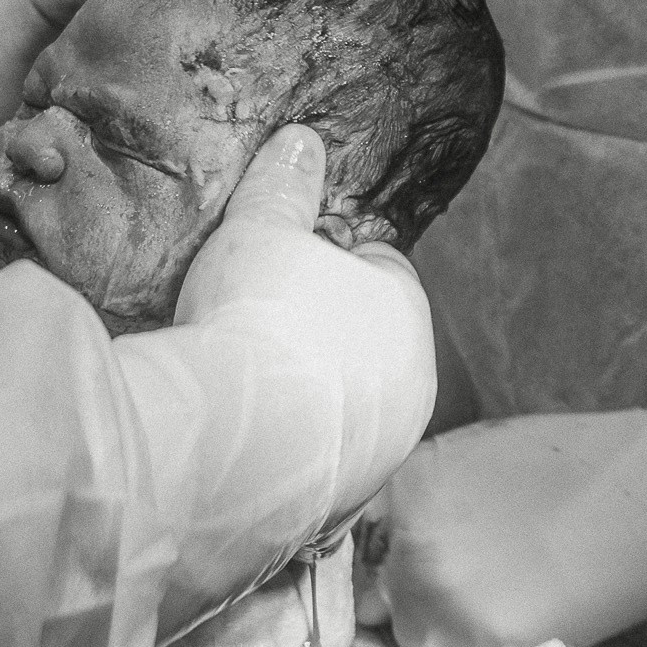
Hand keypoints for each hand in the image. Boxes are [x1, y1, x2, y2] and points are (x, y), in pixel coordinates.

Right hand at [177, 126, 438, 516]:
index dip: (330, 262)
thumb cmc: (258, 320)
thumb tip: (301, 140)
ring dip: (304, 396)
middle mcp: (412, 386)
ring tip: (241, 384)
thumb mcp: (259, 230)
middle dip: (320, 333)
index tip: (285, 266)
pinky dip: (287, 450)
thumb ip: (282, 186)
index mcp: (405, 312)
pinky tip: (241, 437)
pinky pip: (316, 464)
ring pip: (344, 408)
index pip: (380, 271)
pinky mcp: (342, 505)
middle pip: (365, 343)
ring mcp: (382, 452)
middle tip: (255, 323)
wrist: (234, 444)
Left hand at [354, 410, 646, 646]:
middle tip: (472, 590)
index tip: (410, 574)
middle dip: (415, 602)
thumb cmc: (571, 463)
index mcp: (400, 492)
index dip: (385, 565)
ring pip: (420, 643)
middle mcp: (408, 550)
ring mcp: (444, 606)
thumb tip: (388, 543)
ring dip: (450, 636)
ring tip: (507, 603)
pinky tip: (532, 623)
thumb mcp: (470, 460)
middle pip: (382, 602)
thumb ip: (420, 501)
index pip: (359, 550)